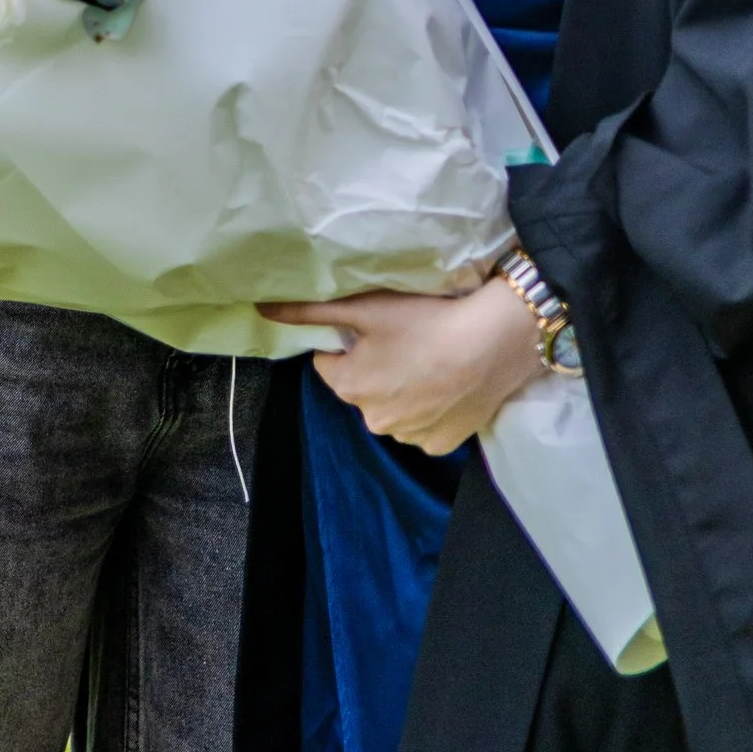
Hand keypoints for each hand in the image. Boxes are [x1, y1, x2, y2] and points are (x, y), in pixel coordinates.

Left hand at [262, 275, 542, 453]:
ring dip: (403, 389)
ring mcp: (410, 437)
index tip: (375, 330)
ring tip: (430, 360)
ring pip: (394, 409)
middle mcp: (373, 421)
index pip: (330, 364)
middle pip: (362, 388)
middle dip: (375, 368)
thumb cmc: (424, 320)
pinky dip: (431, 408)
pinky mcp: (442, 444)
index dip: (349, 344)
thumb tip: (261, 310)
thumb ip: (309, 311)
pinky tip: (447, 385)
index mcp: (350, 387)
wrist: (492, 344)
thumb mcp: (363, 307)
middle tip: (405, 341)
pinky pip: (425, 426)